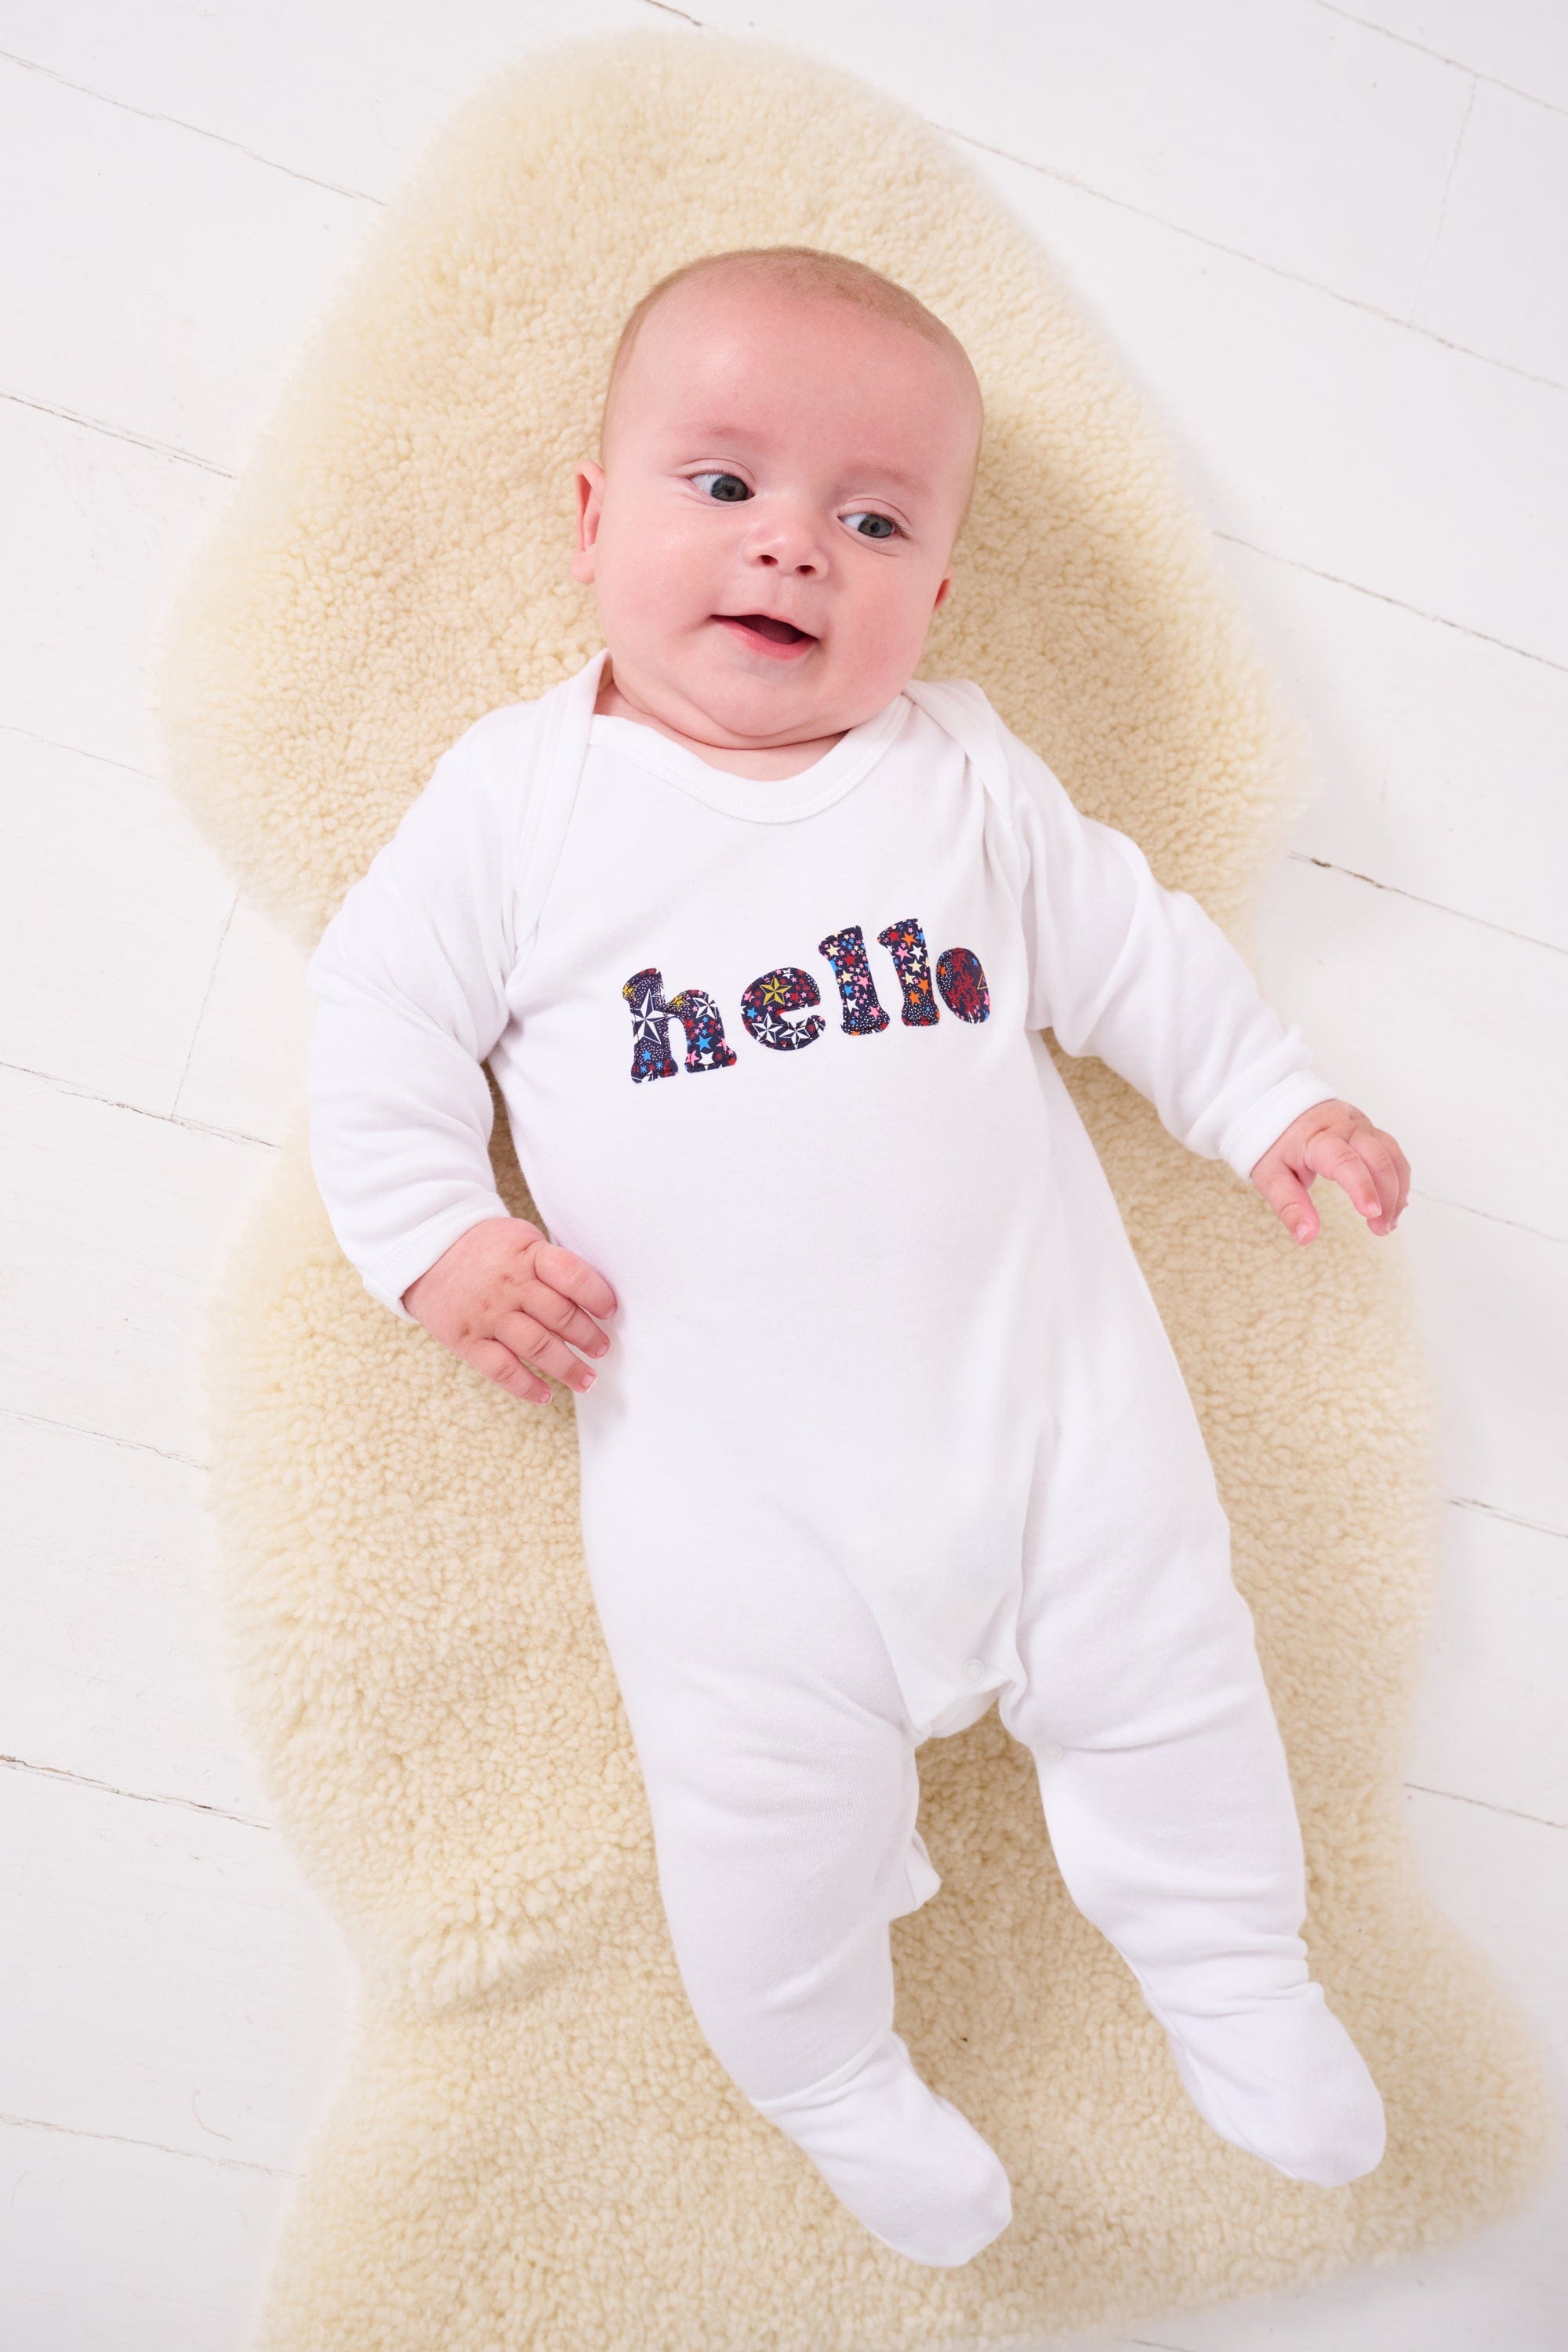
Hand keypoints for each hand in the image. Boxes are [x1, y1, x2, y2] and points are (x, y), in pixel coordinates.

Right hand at [401, 1217, 617, 1404]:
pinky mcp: (467, 1340)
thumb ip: (551, 1264)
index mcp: (527, 1255)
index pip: (572, 1275)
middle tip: (602, 1349)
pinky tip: (545, 1395)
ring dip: (567, 1368)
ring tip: (586, 1380)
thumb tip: (592, 1299)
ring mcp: (487, 1315)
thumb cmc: (485, 1248)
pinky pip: (502, 1370)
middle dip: (588, 1337)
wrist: (426, 1251)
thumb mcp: (521, 1240)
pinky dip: (526, 1387)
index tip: (610, 1311)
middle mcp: (509, 1285)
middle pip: (559, 1316)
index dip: (597, 1295)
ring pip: (537, 1347)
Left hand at [1248, 1100, 1408, 1244]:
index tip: (1372, 1213)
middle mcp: (1345, 1127)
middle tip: (1381, 1230)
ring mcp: (1361, 1125)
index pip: (1345, 1161)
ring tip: (1388, 1223)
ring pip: (1392, 1155)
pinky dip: (1398, 1179)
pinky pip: (1393, 1153)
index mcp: (1317, 1138)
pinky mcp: (1370, 1129)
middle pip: (1377, 1159)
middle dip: (1386, 1197)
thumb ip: (1290, 1207)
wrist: (1280, 1106)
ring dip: (1397, 1191)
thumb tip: (1305, 1237)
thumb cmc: (1275, 1143)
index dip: (1362, 1187)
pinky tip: (1394, 1203)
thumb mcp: (1271, 1177)